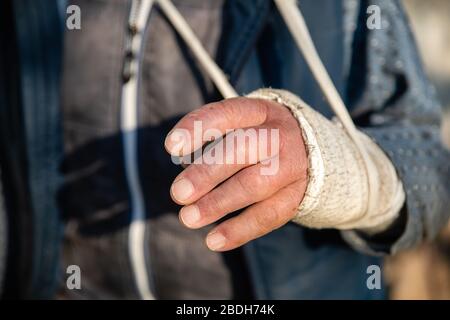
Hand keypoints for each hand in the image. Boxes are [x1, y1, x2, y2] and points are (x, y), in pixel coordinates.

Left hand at [164, 97, 307, 250]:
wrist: (307, 151)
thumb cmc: (257, 138)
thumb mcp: (240, 126)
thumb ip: (211, 141)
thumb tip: (184, 167)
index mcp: (259, 112)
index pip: (227, 113)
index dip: (198, 128)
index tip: (172, 147)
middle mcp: (278, 135)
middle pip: (243, 149)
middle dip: (207, 172)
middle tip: (178, 193)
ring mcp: (291, 166)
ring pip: (255, 185)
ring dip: (219, 204)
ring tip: (188, 218)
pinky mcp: (296, 196)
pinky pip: (269, 215)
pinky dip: (240, 230)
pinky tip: (213, 240)